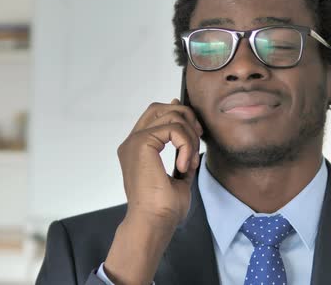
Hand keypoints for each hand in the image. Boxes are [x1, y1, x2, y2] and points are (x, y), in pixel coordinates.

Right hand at [119, 98, 201, 225]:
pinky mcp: (142, 144)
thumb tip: (191, 131)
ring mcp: (134, 141)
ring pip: (172, 116)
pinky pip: (174, 129)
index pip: (155, 115)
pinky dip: (186, 145)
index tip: (196, 130)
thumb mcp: (180, 174)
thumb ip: (183, 152)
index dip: (177, 112)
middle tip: (198, 138)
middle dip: (186, 117)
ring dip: (190, 137)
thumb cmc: (164, 207)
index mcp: (137, 148)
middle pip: (160, 108)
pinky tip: (184, 165)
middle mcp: (132, 142)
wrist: (154, 222)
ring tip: (189, 161)